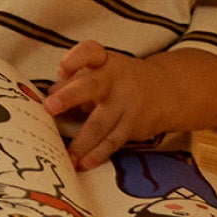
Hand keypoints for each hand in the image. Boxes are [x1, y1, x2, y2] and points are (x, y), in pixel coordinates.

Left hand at [44, 42, 216, 169]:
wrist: (167, 91)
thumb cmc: (119, 78)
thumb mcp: (100, 70)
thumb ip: (74, 79)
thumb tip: (51, 95)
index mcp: (105, 62)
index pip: (89, 52)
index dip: (74, 59)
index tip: (61, 69)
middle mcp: (116, 81)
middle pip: (92, 86)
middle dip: (70, 96)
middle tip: (49, 106)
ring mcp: (127, 105)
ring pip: (101, 124)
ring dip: (82, 142)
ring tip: (65, 155)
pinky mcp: (134, 126)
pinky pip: (113, 142)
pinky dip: (97, 154)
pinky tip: (83, 163)